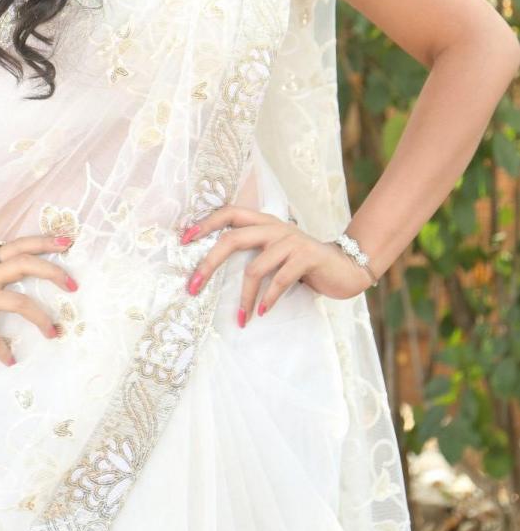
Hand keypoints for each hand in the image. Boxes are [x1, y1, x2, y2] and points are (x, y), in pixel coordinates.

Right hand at [0, 234, 78, 365]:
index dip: (44, 241)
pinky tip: (11, 360)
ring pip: (16, 301)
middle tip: (75, 285)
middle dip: (53, 272)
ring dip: (40, 318)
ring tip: (55, 333)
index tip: (68, 241)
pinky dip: (3, 349)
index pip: (19, 245)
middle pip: (24, 264)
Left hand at [179, 206, 371, 324]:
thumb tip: (213, 265)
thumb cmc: (302, 262)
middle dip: (210, 263)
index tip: (184, 239)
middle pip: (233, 239)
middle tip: (193, 286)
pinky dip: (268, 298)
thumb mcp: (275, 250)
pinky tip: (262, 312)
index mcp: (263, 221)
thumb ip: (252, 250)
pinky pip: (279, 279)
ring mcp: (291, 240)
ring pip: (255, 267)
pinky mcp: (307, 256)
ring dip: (244, 296)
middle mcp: (274, 226)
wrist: (345, 266)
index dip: (206, 223)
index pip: (229, 213)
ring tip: (240, 317)